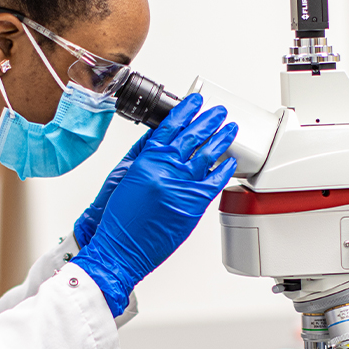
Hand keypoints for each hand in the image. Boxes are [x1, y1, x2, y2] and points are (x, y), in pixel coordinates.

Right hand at [72, 94, 237, 315]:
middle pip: (193, 137)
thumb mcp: (125, 176)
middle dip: (208, 120)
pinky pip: (214, 181)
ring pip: (208, 155)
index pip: (170, 126)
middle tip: (219, 111)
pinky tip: (230, 162)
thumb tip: (158, 138)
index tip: (194, 101)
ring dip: (221, 139)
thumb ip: (143, 154)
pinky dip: (224, 170)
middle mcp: (166, 169)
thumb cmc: (118, 217)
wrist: (119, 247)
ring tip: (229, 128)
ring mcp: (182, 186)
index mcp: (148, 159)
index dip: (185, 111)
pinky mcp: (193, 204)